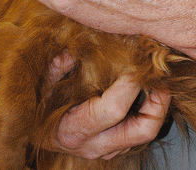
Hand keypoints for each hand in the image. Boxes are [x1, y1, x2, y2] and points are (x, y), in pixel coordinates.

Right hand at [43, 52, 170, 159]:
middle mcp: (94, 144)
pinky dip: (149, 110)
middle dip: (159, 100)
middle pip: (143, 129)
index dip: (131, 83)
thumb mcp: (41, 84)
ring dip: (158, 105)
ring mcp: (107, 149)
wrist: (34, 136)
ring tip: (158, 79)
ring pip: (146, 133)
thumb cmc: (38, 108)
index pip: (114, 109)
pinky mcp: (115, 148)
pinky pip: (139, 132)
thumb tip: (77, 47)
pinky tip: (146, 90)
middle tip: (161, 75)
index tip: (137, 61)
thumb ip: (58, 65)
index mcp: (75, 129)